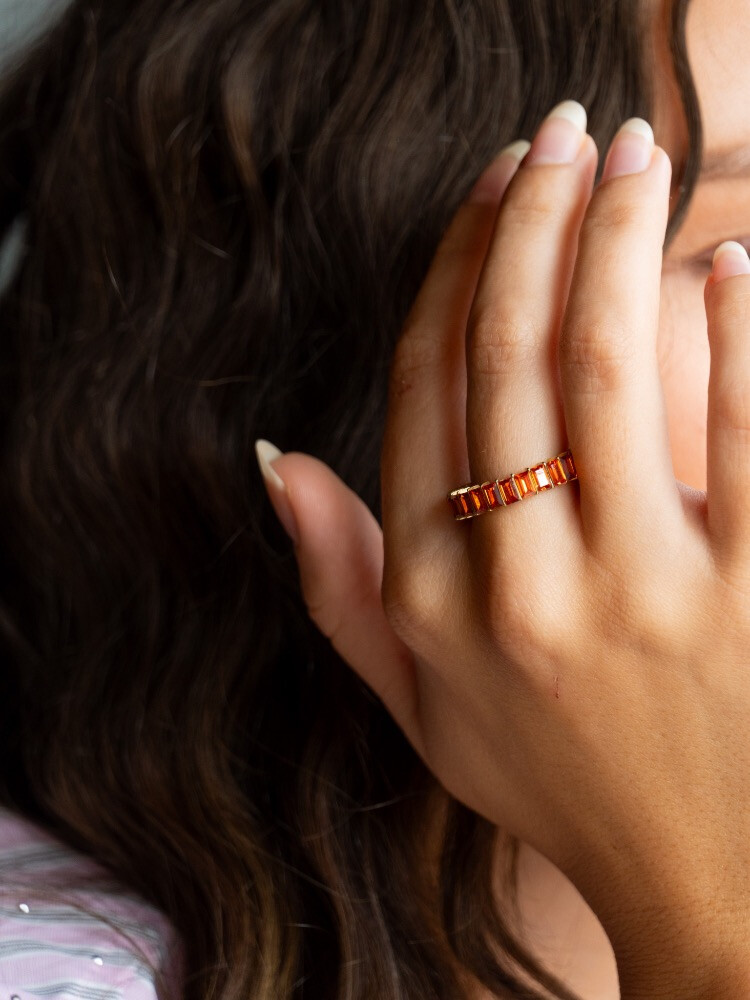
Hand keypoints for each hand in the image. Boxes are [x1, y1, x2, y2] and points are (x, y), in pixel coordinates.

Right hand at [257, 101, 749, 996]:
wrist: (703, 878)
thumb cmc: (556, 777)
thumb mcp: (418, 704)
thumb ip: (336, 588)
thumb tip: (277, 465)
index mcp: (432, 601)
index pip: (424, 394)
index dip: (451, 272)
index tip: (489, 191)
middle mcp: (519, 590)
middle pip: (509, 358)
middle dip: (532, 221)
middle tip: (561, 133)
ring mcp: (640, 595)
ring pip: (608, 371)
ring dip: (618, 241)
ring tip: (635, 155)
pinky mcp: (749, 598)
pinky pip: (747, 435)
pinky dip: (739, 332)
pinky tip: (733, 260)